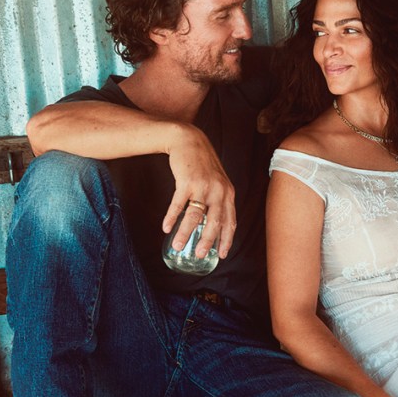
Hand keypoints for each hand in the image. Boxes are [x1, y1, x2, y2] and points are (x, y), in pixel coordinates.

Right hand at [163, 126, 236, 258]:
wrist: (189, 141)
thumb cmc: (202, 164)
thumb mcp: (217, 182)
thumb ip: (218, 200)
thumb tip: (211, 225)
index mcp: (228, 194)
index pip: (231, 221)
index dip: (227, 239)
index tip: (222, 254)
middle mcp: (218, 192)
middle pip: (215, 223)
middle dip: (207, 242)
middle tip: (200, 256)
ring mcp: (203, 187)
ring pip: (195, 216)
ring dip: (185, 233)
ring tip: (178, 246)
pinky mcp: (186, 182)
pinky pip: (178, 204)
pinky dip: (172, 217)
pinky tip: (166, 228)